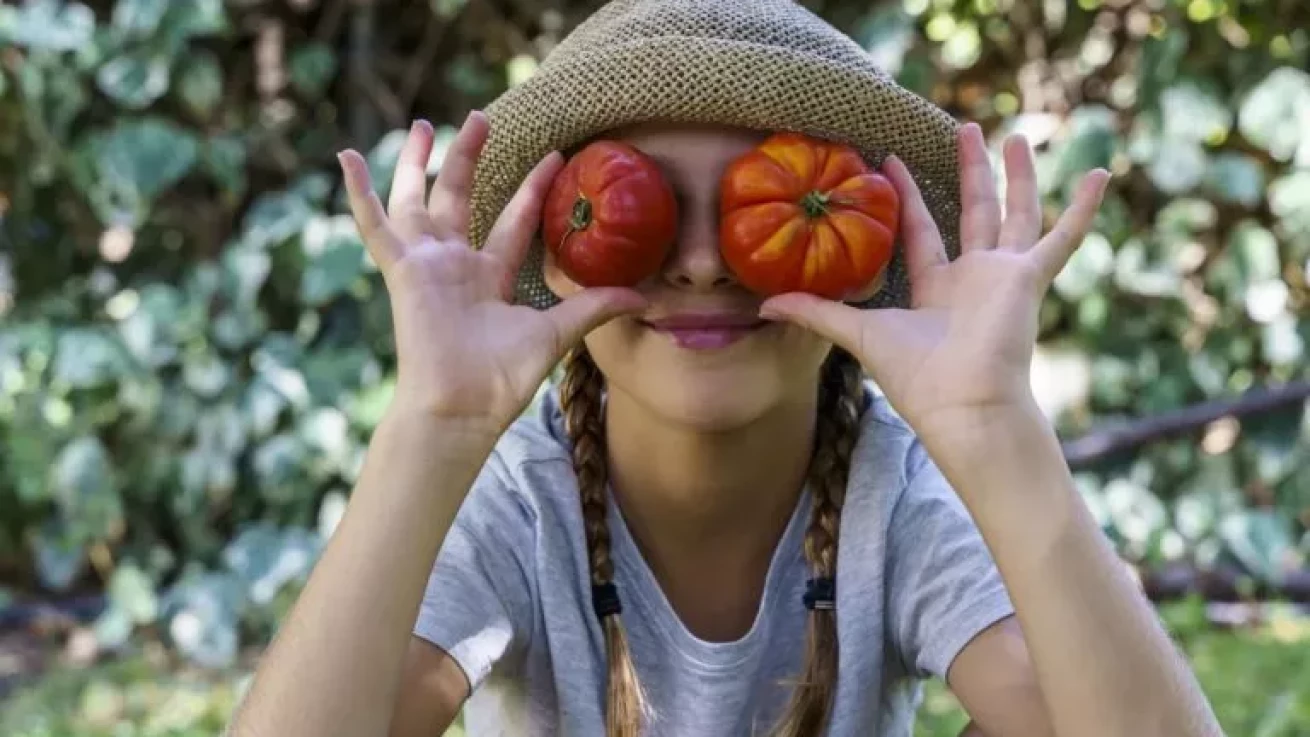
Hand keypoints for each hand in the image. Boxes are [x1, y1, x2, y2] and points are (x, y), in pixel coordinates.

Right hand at [339, 113, 647, 436]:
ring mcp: (426, 265)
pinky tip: (348, 156)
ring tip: (425, 123)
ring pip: (417, 201)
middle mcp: (455, 266)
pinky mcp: (403, 271)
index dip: (531, 190)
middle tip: (480, 117)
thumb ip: (593, 307)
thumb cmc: (502, 379)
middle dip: (468, 158)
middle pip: (459, 199)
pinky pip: (375, 226)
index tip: (554, 156)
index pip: (511, 222)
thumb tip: (644, 298)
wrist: (463, 406)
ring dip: (420, 163)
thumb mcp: (556, 332)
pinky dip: (360, 192)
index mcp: (489, 278)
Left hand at [758, 122, 1109, 443]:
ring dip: (1017, 176)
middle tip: (964, 128)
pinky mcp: (1029, 279)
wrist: (963, 407)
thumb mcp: (857, 334)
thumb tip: (763, 306)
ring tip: (1016, 136)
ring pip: (1014, 213)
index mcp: (935, 289)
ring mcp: (1004, 276)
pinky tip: (1101, 174)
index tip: (892, 160)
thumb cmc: (915, 379)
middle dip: (968, 172)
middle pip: (972, 212)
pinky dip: (1082, 209)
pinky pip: (1062, 237)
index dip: (907, 196)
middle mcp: (973, 279)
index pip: (921, 231)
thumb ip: (816, 314)